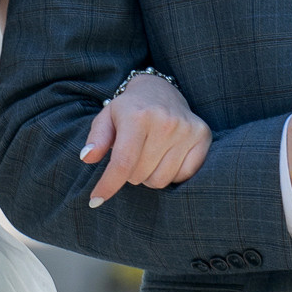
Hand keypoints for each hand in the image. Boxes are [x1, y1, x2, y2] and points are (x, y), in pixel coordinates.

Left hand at [82, 74, 212, 206]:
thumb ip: (96, 138)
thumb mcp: (107, 118)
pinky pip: (184, 176)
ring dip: (150, 176)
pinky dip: (172, 174)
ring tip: (148, 157)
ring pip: (161, 180)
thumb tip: (87, 158)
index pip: (122, 163)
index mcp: (137, 116)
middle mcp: (165, 122)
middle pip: (140, 176)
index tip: (95, 201)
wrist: (161, 90)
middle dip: (130, 174)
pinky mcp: (203, 136)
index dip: (108, 186)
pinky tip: (167, 157)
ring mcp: (187, 130)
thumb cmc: (129, 109)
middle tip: (131, 157)